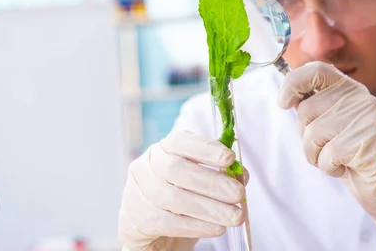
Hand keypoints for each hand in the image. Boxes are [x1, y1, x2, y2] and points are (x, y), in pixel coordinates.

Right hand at [118, 131, 247, 250]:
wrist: (155, 234)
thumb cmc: (182, 201)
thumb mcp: (200, 183)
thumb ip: (220, 174)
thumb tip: (242, 174)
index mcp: (162, 150)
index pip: (179, 141)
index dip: (205, 148)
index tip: (229, 159)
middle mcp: (145, 166)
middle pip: (176, 169)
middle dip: (211, 182)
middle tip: (238, 194)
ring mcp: (135, 192)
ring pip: (173, 198)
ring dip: (209, 208)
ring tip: (234, 217)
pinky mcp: (134, 220)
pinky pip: (167, 222)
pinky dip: (196, 226)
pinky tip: (216, 228)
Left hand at [278, 62, 375, 248]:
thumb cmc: (351, 153)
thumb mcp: (331, 123)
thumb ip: (313, 106)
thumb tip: (286, 96)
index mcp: (349, 88)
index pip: (316, 70)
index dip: (293, 82)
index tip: (283, 103)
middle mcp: (360, 97)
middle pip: (306, 110)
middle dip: (306, 136)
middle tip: (328, 146)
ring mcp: (366, 119)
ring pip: (312, 134)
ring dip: (316, 155)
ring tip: (338, 158)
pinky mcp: (367, 142)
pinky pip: (326, 156)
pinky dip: (329, 168)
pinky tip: (346, 168)